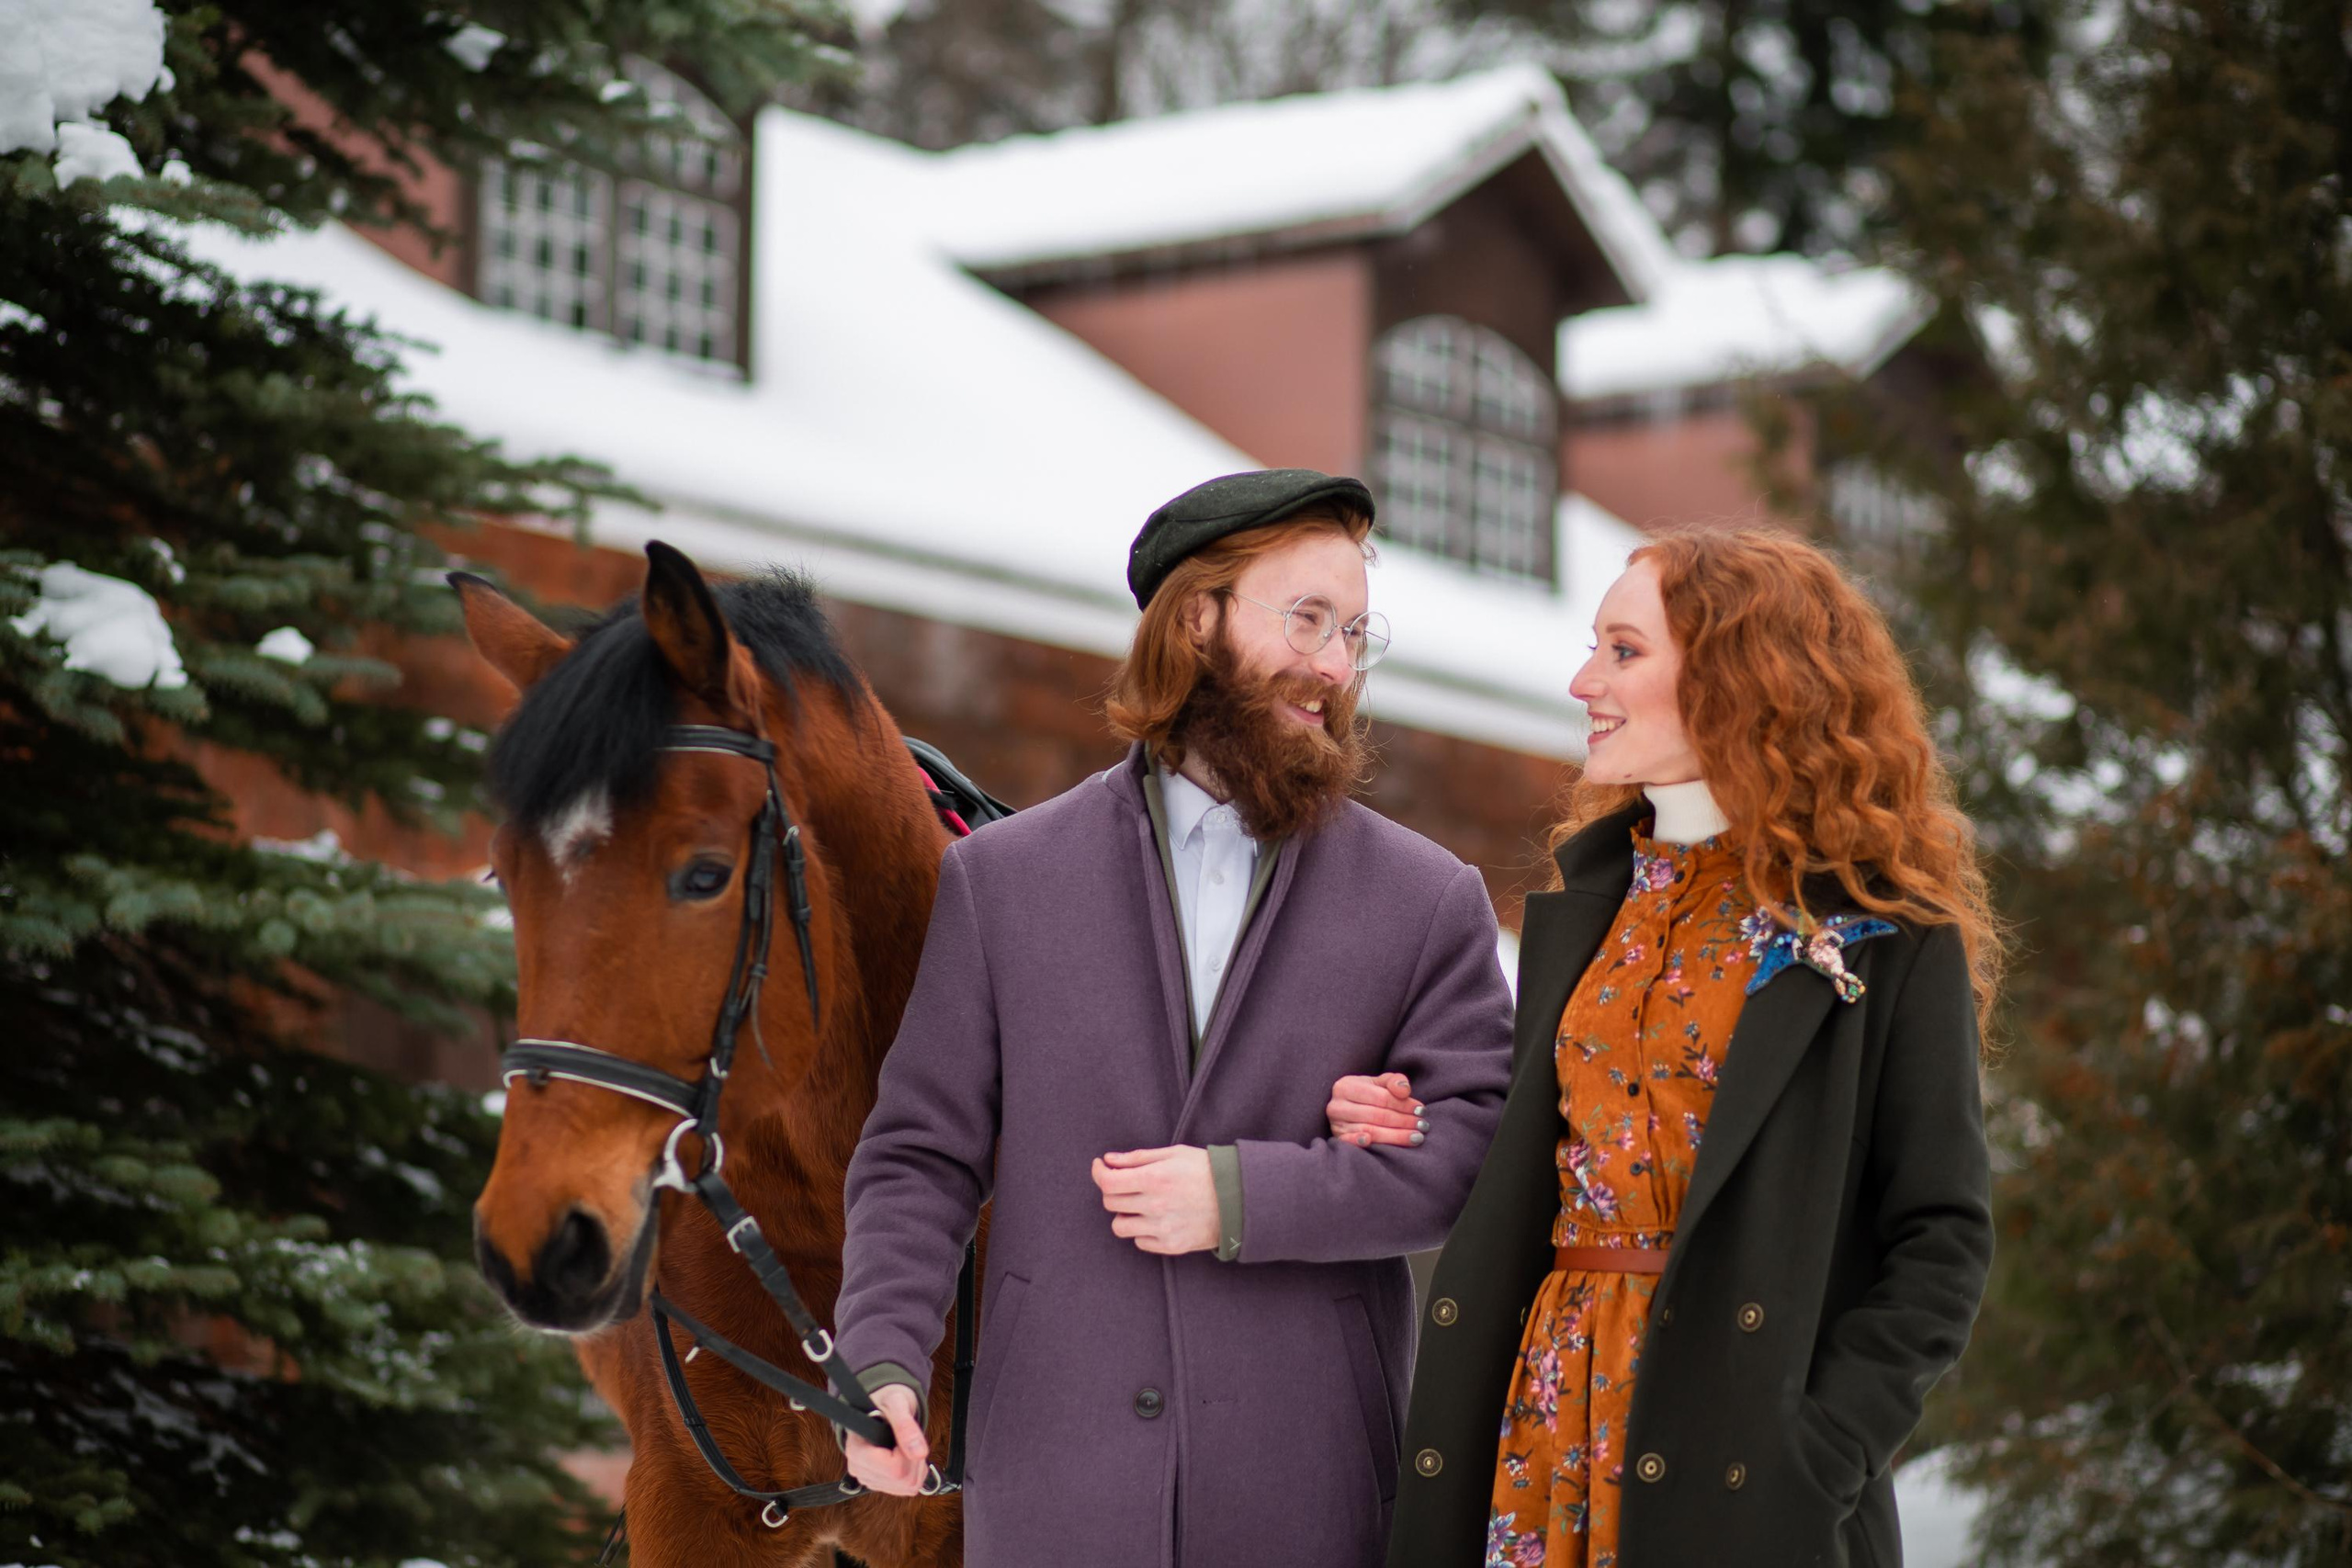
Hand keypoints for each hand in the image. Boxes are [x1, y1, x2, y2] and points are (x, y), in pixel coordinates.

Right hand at [842, 1383, 928, 1494]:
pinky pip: (908, 1488)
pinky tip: (905, 1456)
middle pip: (903, 1480)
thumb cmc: (885, 1402)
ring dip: (916, 1466)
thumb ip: (906, 1426)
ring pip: (908, 1486)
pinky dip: (914, 1473)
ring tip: (905, 1445)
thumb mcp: (897, 1404)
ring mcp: (869, 1480)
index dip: (907, 1453)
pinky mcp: (879, 1484)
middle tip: (907, 1439)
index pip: (894, 1469)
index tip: (902, 1436)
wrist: (880, 1406)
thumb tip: (920, 1453)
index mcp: (857, 1451)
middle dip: (914, 1459)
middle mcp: (859, 1470)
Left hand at [1091, 1145, 1219, 1254]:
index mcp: (1154, 1179)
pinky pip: (1140, 1242)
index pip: (1108, 1182)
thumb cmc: (1206, 1170)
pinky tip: (1156, 1218)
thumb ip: (1137, 1157)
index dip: (1098, 1173)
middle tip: (1126, 1184)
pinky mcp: (1171, 1245)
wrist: (1239, 1199)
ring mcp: (1162, 1228)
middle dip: (1113, 1191)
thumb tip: (1108, 1160)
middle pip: (1110, 1203)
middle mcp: (1155, 1206)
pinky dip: (1142, 1231)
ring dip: (1125, 1214)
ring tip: (1140, 1205)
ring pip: (1120, 1227)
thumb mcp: (1173, 1154)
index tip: (1101, 1167)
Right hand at [1327, 1072, 1424, 1147]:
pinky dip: (1360, 1142)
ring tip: (1416, 1137)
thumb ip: (1394, 1081)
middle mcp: (1336, 1105)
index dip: (1403, 1105)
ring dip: (1396, 1136)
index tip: (1421, 1110)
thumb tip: (1404, 1090)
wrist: (1346, 1108)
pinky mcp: (1338, 1139)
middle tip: (1422, 1126)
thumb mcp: (1378, 1083)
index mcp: (1346, 1086)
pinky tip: (1373, 1142)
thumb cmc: (1366, 1094)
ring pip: (1370, 1131)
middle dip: (1403, 1121)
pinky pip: (1350, 1142)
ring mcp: (1336, 1124)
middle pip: (1377, 1115)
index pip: (1381, 1097)